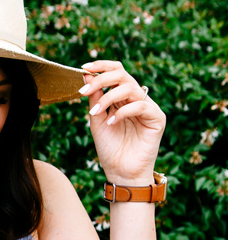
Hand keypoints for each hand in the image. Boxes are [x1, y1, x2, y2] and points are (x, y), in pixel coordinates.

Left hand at [79, 60, 165, 185]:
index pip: (116, 72)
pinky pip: (140, 106)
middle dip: (101, 79)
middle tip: (84, 90)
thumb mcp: (96, 119)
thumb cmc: (110, 148)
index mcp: (122, 97)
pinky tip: (111, 123)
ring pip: (130, 87)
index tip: (83, 68)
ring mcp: (148, 107)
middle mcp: (136, 99)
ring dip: (108, 97)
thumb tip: (85, 74)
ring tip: (96, 112)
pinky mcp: (157, 118)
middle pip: (122, 74)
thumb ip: (94, 98)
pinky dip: (122, 112)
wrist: (121, 172)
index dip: (101, 66)